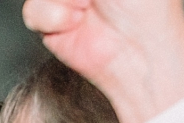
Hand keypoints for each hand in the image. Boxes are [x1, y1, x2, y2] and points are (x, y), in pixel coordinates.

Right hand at [22, 0, 183, 122]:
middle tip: (92, 1)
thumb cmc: (149, 14)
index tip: (89, 1)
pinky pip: (34, 11)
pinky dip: (52, 16)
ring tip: (86, 8)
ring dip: (64, 1)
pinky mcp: (54, 27)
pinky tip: (75, 21)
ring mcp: (69, 4)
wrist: (141, 56)